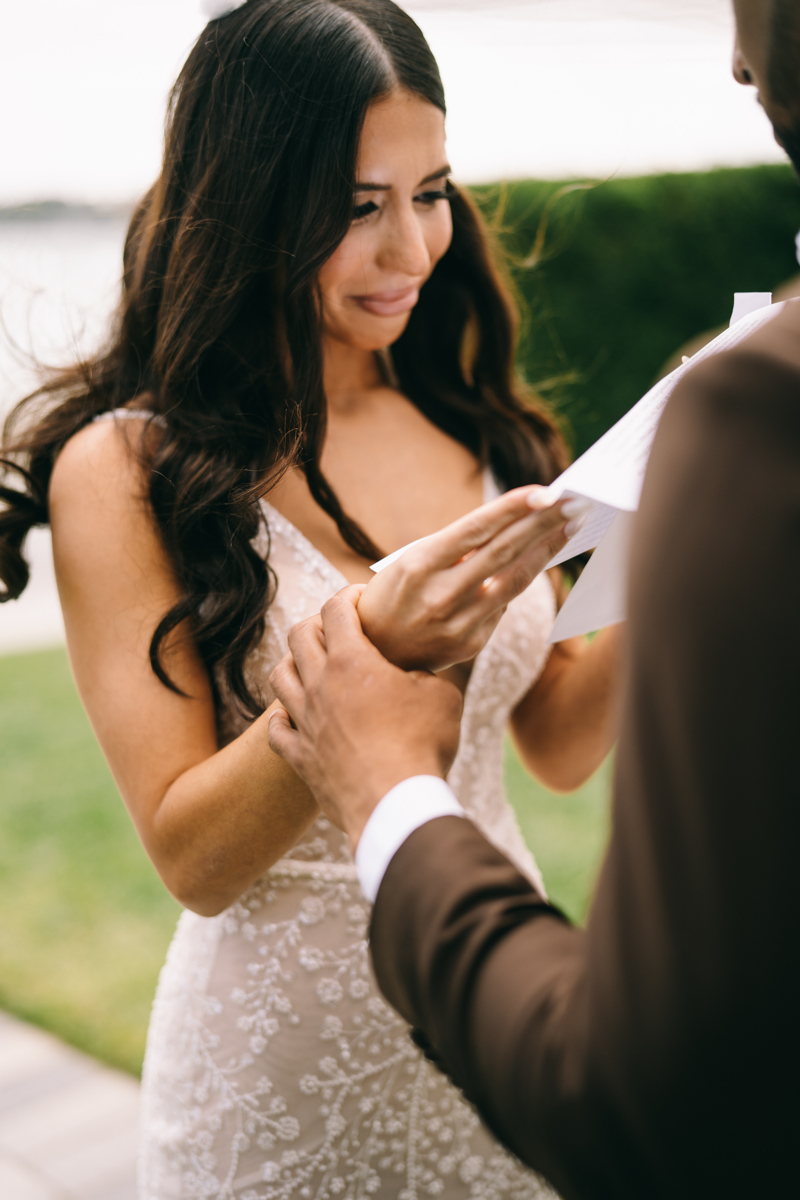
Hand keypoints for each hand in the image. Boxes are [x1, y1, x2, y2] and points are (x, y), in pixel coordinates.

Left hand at [268, 587, 462, 850]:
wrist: (395, 804)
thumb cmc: (422, 745)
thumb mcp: (441, 696)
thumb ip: (425, 675)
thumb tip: (417, 674)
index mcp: (351, 662)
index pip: (335, 610)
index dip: (348, 596)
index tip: (361, 598)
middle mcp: (319, 685)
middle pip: (299, 635)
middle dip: (316, 623)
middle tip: (336, 630)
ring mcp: (305, 722)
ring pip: (279, 676)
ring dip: (293, 664)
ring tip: (311, 668)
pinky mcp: (300, 757)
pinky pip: (276, 729)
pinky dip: (282, 718)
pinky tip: (294, 718)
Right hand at [357, 486, 588, 671]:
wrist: (371, 654)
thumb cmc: (394, 595)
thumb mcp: (410, 563)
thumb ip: (457, 548)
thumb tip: (513, 529)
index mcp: (419, 564)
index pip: (477, 528)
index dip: (514, 508)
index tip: (546, 490)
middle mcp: (440, 594)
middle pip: (504, 552)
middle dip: (543, 523)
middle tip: (574, 502)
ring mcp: (458, 622)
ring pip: (513, 580)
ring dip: (546, 551)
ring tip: (569, 527)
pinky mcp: (471, 643)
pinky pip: (502, 606)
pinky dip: (518, 581)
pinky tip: (535, 561)